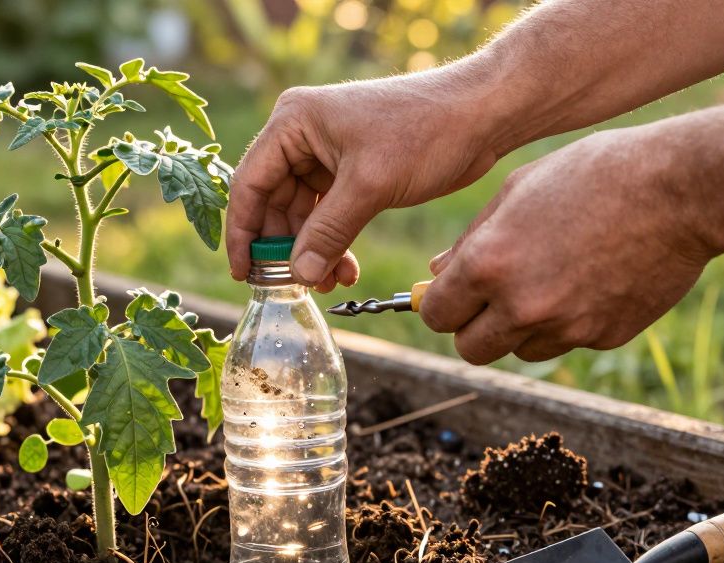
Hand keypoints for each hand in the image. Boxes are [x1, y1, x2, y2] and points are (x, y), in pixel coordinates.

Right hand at [226, 68, 502, 290]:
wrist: (481, 114)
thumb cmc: (425, 131)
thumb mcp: (370, 185)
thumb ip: (328, 232)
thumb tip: (298, 276)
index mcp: (293, 122)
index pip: (250, 184)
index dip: (243, 233)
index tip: (244, 274)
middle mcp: (302, 134)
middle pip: (273, 203)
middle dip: (284, 248)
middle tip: (293, 288)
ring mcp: (326, 153)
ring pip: (302, 214)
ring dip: (312, 251)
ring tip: (327, 284)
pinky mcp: (350, 170)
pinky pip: (328, 214)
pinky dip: (333, 243)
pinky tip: (345, 270)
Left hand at [421, 127, 718, 364]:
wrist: (682, 189)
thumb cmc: (594, 173)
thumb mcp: (519, 190)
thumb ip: (470, 239)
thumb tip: (435, 273)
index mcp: (488, 265)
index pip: (437, 315)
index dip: (440, 304)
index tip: (452, 293)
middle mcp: (521, 306)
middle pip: (471, 350)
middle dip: (474, 327)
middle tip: (491, 300)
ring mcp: (565, 327)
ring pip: (519, 350)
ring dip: (521, 328)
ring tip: (549, 279)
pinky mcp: (604, 336)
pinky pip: (567, 341)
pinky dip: (568, 321)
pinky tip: (590, 279)